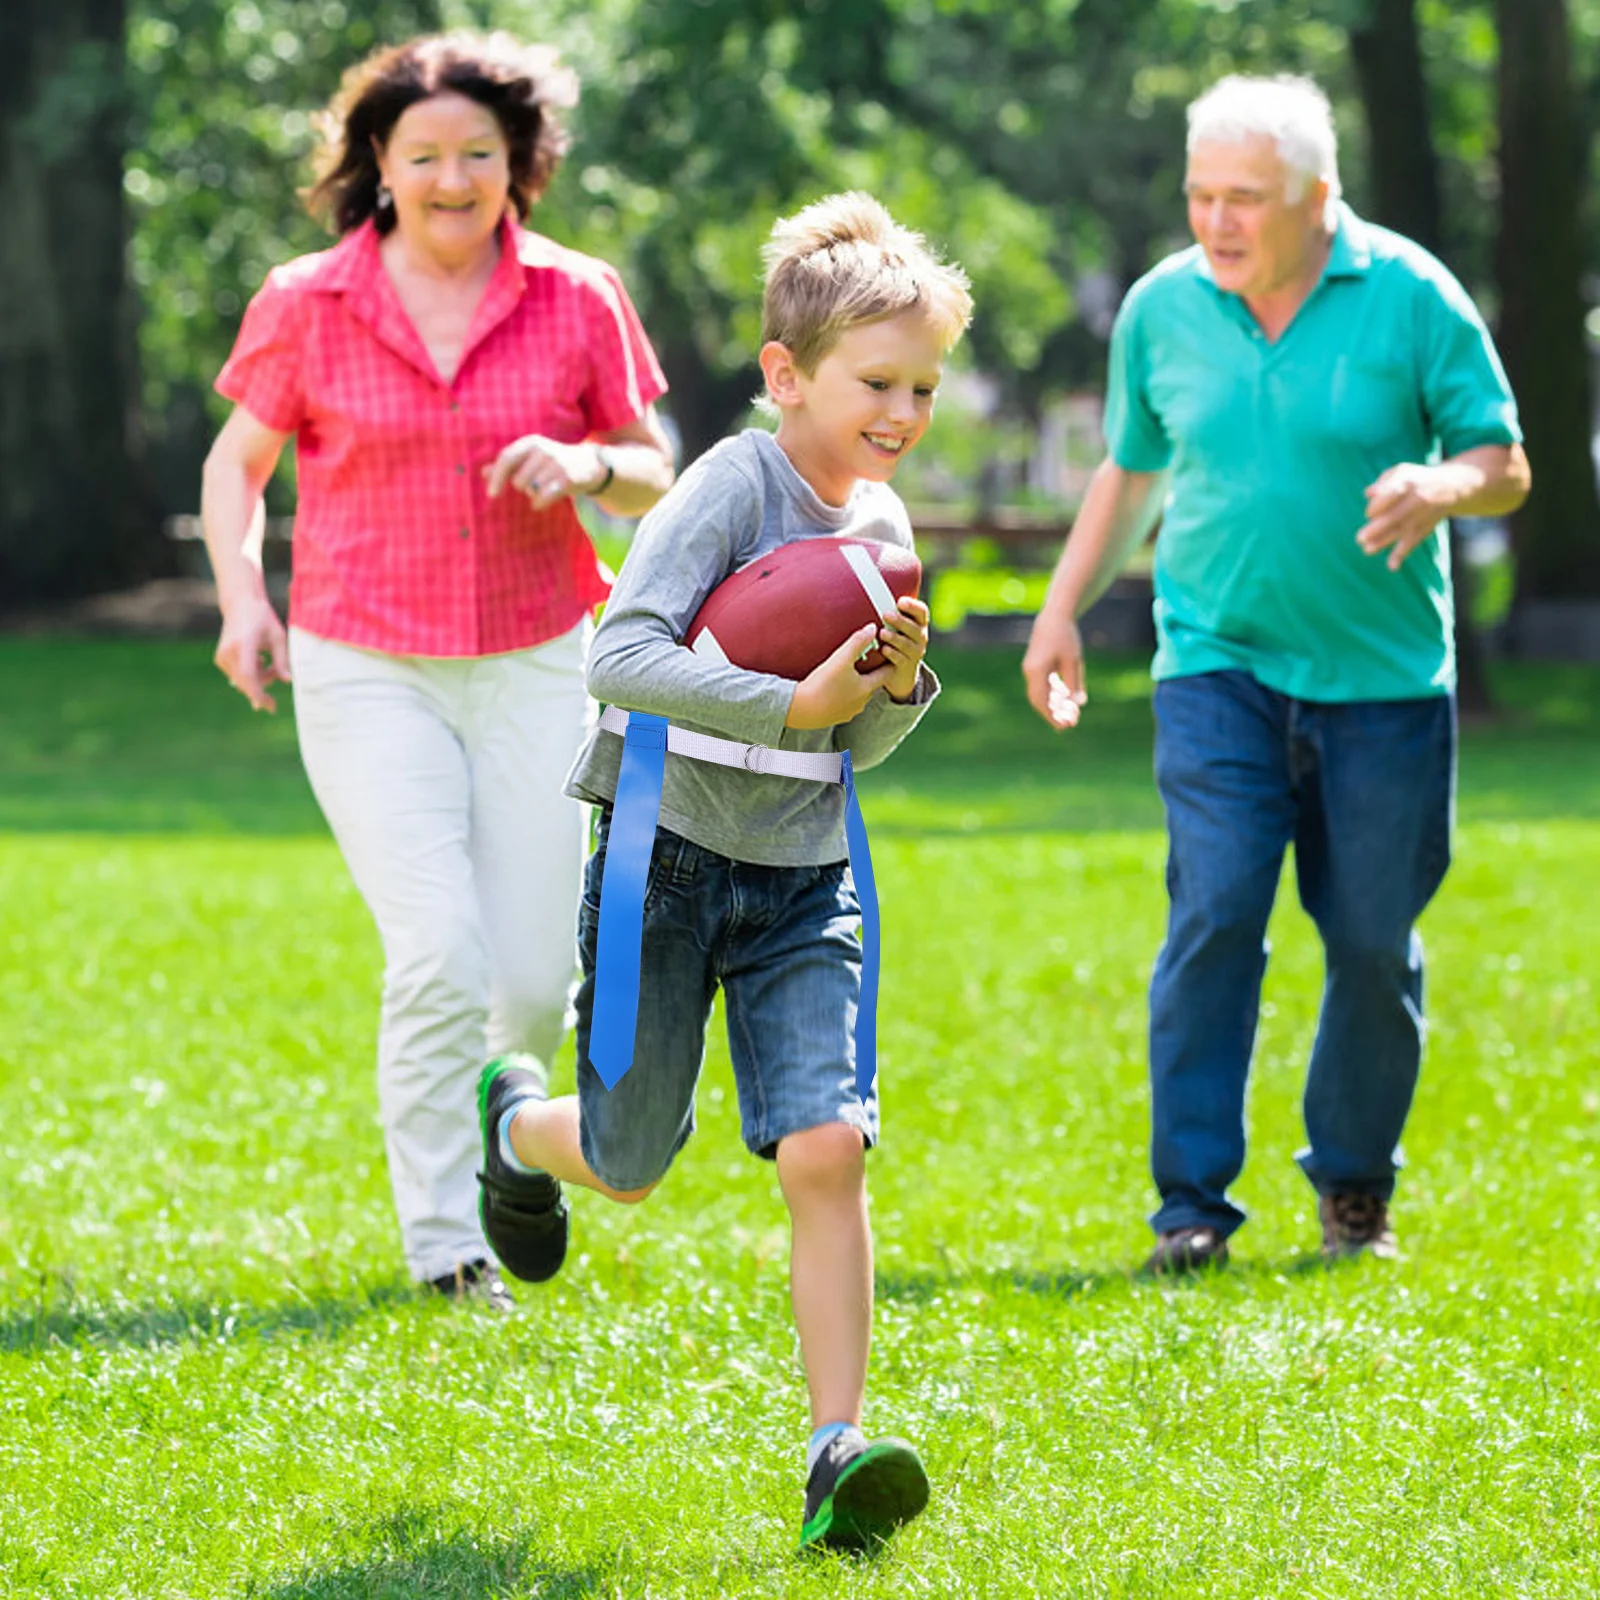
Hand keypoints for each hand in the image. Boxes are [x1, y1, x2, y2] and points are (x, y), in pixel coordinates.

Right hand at [215, 594, 289, 712]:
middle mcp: (229, 651)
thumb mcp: (278, 638)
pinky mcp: (221, 658)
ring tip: (269, 664)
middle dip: (261, 690)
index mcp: (243, 645)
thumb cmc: (263, 619)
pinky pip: (237, 675)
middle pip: (244, 682)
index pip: (248, 675)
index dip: (257, 693)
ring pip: (241, 680)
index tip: (268, 706)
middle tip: (275, 695)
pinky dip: (250, 674)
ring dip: (258, 679)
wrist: (241, 604)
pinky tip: (259, 660)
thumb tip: (288, 681)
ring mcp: (222, 655)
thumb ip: (282, 660)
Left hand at [483, 434, 604, 509]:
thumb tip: (483, 473)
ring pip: (532, 490)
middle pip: (518, 480)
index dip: (497, 477)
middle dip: (524, 487)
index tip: (491, 494)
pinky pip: (543, 497)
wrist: (589, 464)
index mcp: (531, 443)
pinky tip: (545, 500)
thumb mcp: (530, 458)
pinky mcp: (567, 478)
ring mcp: (556, 464)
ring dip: (535, 494)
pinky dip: (540, 503)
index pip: (506, 458)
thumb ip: (508, 464)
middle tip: (536, 483)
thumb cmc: (553, 462)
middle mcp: (543, 450)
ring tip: (546, 487)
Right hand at [786, 625, 895, 728]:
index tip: (886, 654)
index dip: (887, 663)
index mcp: (866, 688)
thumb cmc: (822, 684)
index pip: (886, 674)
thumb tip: (873, 628)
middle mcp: (860, 703)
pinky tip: (831, 690)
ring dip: (855, 686)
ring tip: (846, 675)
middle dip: (870, 674)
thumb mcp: (841, 659)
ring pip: (857, 697)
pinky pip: (843, 705)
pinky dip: (842, 697)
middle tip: (865, 661)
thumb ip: (858, 642)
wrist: (800, 709)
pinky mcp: (834, 718)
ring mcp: (848, 713)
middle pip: (872, 686)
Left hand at [877, 596, 929, 701]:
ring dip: (895, 638)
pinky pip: (902, 659)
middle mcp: (920, 637)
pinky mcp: (907, 667)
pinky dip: (893, 654)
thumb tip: (860, 590)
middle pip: (914, 628)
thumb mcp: (893, 626)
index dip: (913, 606)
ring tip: (882, 633)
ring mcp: (915, 653)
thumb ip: (886, 612)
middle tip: (885, 615)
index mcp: (918, 623)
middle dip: (900, 621)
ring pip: (907, 644)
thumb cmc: (891, 641)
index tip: (900, 602)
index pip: (921, 611)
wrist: (898, 673)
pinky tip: (884, 650)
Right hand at [1021, 609, 1086, 728]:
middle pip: (1038, 700)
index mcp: (1036, 671)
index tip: (1064, 727)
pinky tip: (1065, 699)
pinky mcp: (1036, 665)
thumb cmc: (1065, 637)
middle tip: (1066, 726)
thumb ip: (1074, 683)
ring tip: (1069, 714)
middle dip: (1052, 714)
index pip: (1041, 701)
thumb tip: (1078, 704)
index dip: (1052, 716)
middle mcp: (1030, 672)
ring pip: (1040, 694)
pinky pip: (1043, 685)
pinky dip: (1053, 695)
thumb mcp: (1073, 661)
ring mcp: (1031, 669)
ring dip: (1053, 705)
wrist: (1054, 617)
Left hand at [1357, 462, 1456, 570]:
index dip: (1379, 505)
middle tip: (1360, 539)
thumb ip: (1384, 482)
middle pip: (1396, 516)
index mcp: (1410, 484)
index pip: (1392, 496)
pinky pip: (1413, 542)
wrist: (1451, 486)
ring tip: (1367, 550)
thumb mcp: (1402, 472)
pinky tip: (1392, 567)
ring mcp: (1421, 517)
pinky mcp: (1424, 529)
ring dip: (1384, 542)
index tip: (1369, 514)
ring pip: (1401, 531)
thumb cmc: (1416, 479)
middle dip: (1378, 528)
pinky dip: (1402, 554)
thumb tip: (1368, 493)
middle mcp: (1417, 501)